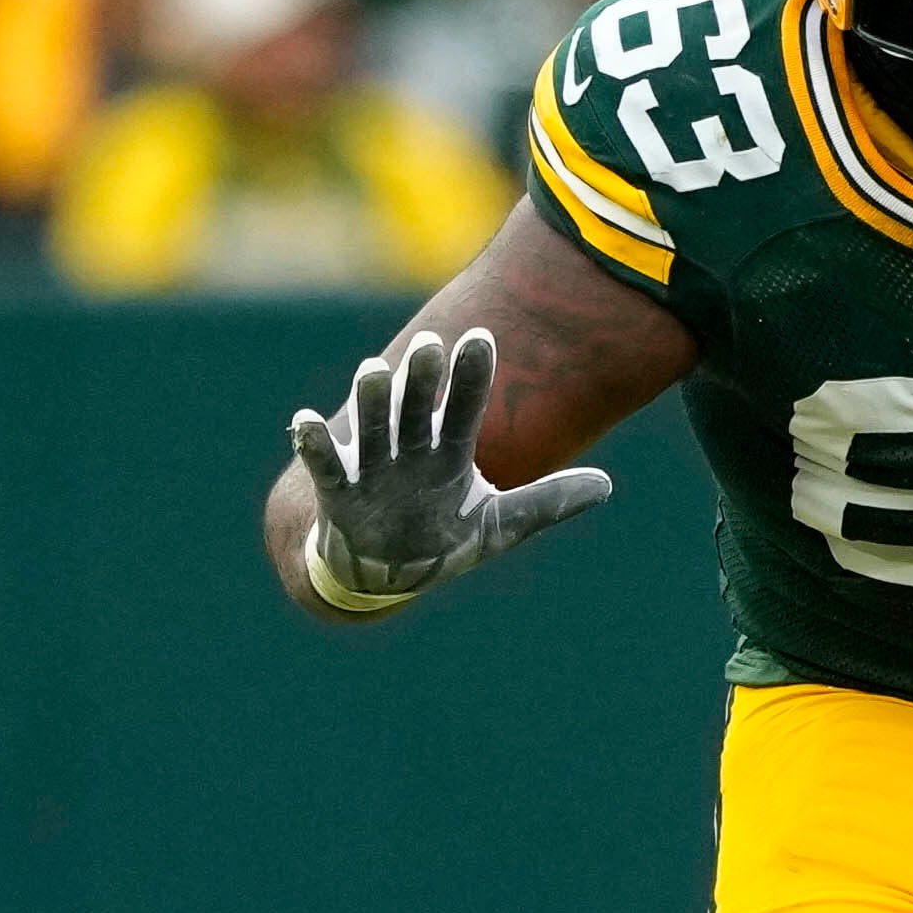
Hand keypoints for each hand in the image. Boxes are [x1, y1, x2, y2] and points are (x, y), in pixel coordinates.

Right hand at [289, 327, 611, 612]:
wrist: (387, 574)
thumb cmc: (444, 539)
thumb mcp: (501, 526)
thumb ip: (549, 502)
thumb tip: (608, 486)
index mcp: (449, 453)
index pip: (463, 409)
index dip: (471, 378)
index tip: (481, 338)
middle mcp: (411, 452)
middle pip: (417, 410)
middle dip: (421, 381)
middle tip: (428, 345)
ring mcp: (374, 471)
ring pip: (373, 429)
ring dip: (372, 403)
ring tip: (371, 372)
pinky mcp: (341, 496)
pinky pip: (326, 466)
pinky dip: (315, 445)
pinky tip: (304, 419)